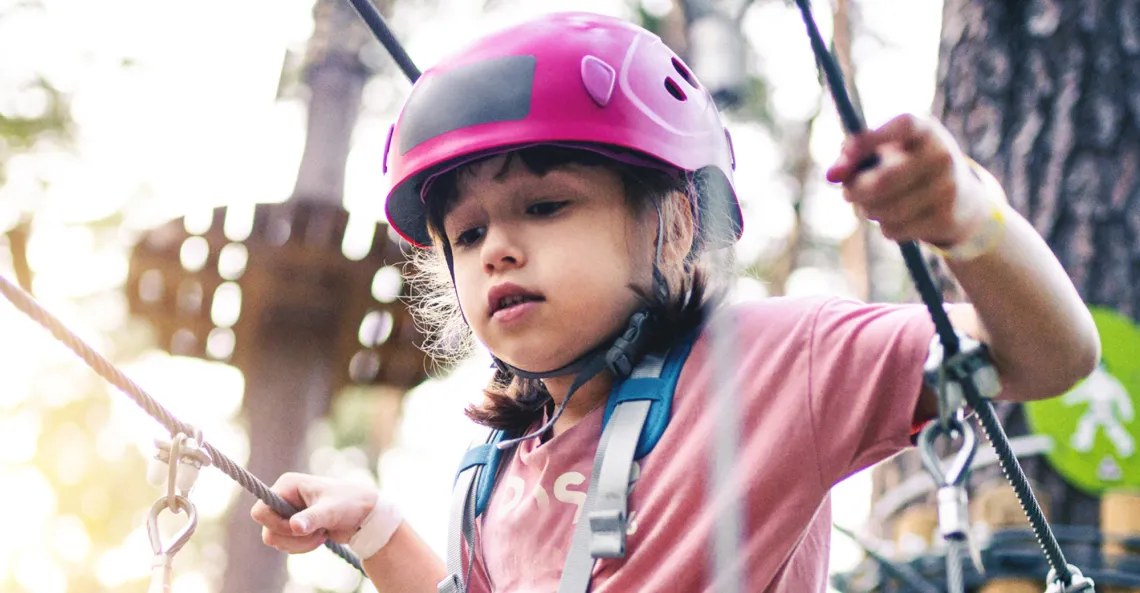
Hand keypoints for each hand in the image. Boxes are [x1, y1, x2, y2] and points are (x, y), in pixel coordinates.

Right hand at [251, 472, 376, 553]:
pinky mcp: (292, 526)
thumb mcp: (332, 510)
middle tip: (316, 532)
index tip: (299, 528)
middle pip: (267, 530)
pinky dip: (301, 547)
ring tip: (321, 533)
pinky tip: (320, 536)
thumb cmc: (350, 504)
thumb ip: (312, 518)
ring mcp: (287, 513)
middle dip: (292, 538)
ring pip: (275, 540)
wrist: (364, 514)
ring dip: (299, 544)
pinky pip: (285, 544)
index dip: (276, 525)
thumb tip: (294, 526)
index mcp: (287, 485)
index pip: (260, 511)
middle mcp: (283, 497)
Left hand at [825, 114, 994, 247]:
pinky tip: (895, 218)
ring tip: (872, 205)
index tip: (845, 152)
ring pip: (884, 210)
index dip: (869, 139)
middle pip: (882, 181)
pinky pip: (894, 229)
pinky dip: (885, 227)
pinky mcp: (945, 219)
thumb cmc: (909, 167)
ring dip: (867, 211)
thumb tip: (831, 175)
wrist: (963, 199)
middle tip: (847, 193)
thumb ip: (854, 154)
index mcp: (927, 131)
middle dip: (855, 190)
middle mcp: (942, 156)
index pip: (902, 126)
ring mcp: (947, 189)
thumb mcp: (886, 151)